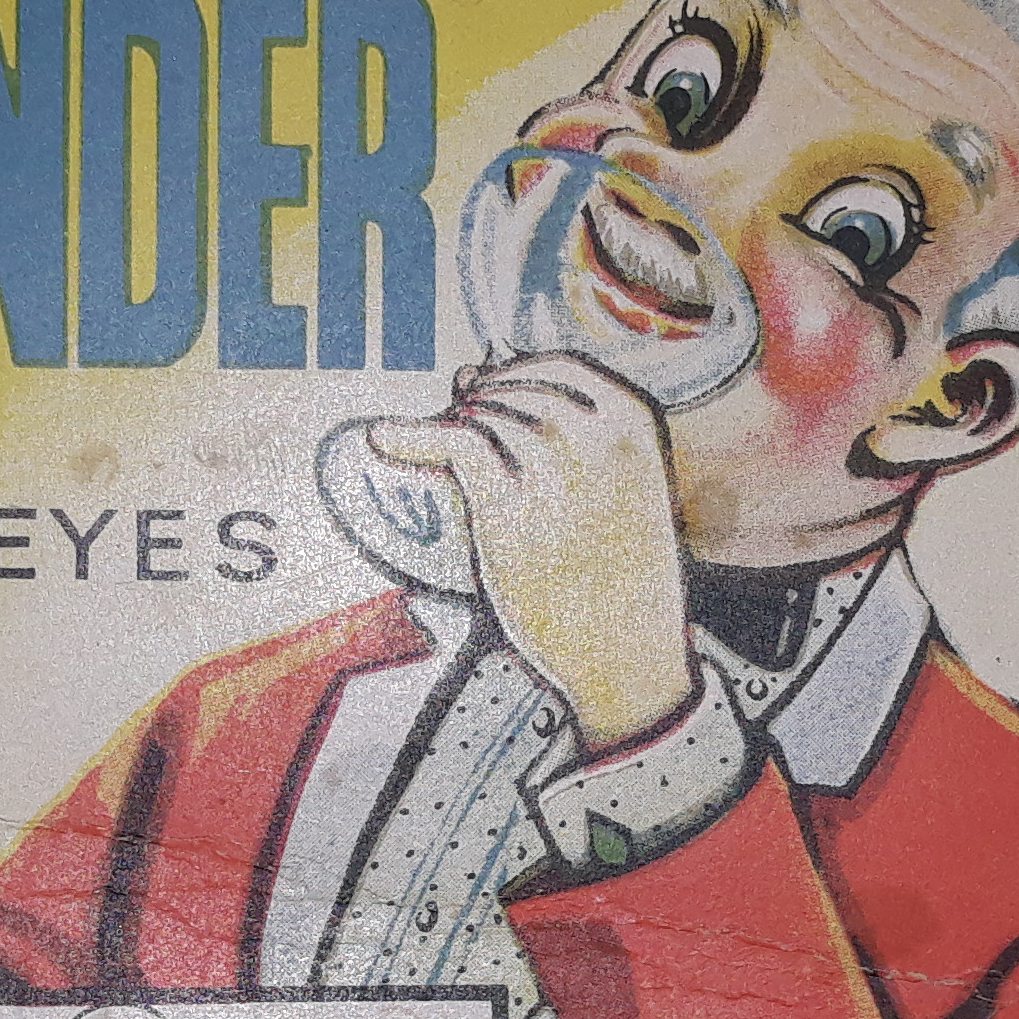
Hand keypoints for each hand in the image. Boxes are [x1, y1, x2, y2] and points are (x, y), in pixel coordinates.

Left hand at [366, 354, 694, 752]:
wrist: (628, 651)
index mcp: (634, 424)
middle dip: (480, 402)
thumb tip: (469, 376)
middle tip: (458, 422)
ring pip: (482, 413)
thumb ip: (570, 434)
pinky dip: (412, 436)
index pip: (559, 367)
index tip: (489, 389)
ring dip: (455, 424)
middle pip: (514, 387)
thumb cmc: (623, 575)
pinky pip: (454, 444)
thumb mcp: (626, 487)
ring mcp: (553, 467)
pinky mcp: (510, 505)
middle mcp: (595, 435)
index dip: (514, 373)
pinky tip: (385, 438)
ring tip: (443, 447)